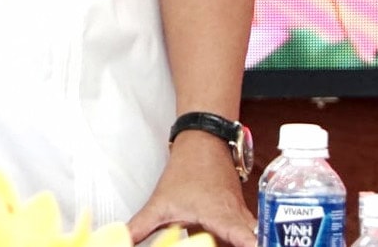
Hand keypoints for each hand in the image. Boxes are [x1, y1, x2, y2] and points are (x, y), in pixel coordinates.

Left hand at [126, 132, 256, 246]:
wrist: (204, 141)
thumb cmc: (187, 169)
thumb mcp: (160, 203)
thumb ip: (140, 227)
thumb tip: (122, 238)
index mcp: (221, 216)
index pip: (244, 237)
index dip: (249, 243)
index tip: (255, 246)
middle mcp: (237, 218)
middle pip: (252, 240)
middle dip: (252, 244)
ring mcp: (242, 216)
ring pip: (252, 236)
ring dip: (244, 242)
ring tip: (239, 243)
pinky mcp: (240, 216)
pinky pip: (247, 233)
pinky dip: (243, 240)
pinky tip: (234, 243)